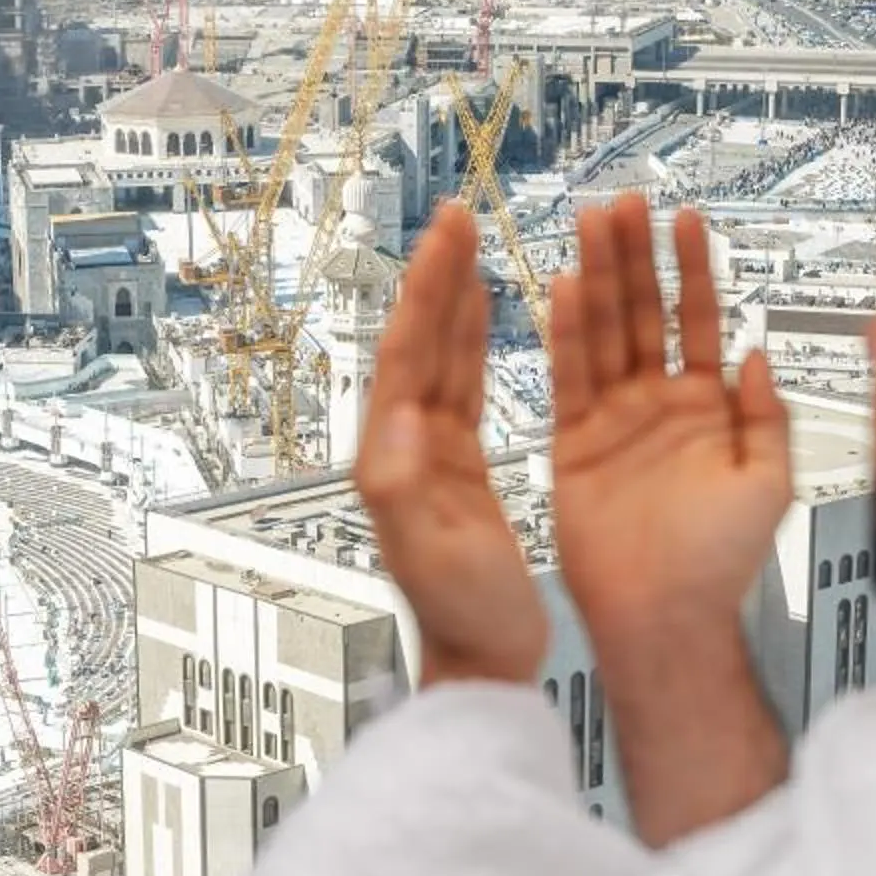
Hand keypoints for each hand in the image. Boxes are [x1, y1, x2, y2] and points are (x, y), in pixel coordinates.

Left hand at [356, 204, 549, 689]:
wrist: (482, 660)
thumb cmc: (463, 615)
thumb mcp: (431, 551)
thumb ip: (403, 486)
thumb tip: (392, 421)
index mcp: (394, 459)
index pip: (408, 354)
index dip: (427, 290)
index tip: (449, 234)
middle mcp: (403, 449)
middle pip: (418, 343)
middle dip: (436, 277)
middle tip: (455, 216)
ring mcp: (428, 455)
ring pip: (439, 356)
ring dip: (452, 299)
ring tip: (467, 244)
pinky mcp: (457, 466)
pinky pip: (461, 385)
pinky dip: (469, 340)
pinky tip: (479, 312)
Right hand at [548, 196, 793, 645]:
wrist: (664, 617)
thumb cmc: (720, 564)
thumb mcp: (771, 484)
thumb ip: (767, 418)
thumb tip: (759, 355)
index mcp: (709, 410)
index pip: (698, 321)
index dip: (693, 269)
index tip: (686, 218)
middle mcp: (658, 406)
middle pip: (645, 314)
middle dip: (636, 256)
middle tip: (625, 203)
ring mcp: (614, 422)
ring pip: (605, 334)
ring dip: (600, 278)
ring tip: (592, 224)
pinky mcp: (574, 445)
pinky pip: (570, 379)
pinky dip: (567, 334)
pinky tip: (566, 288)